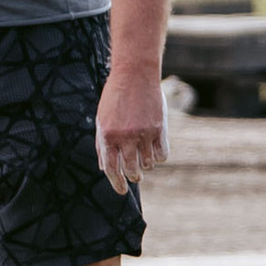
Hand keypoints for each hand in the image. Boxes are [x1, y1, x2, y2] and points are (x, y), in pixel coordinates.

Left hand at [94, 67, 170, 191]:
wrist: (135, 74)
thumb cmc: (115, 97)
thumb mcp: (102, 119)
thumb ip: (103, 144)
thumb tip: (105, 169)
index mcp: (107, 135)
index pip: (112, 169)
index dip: (117, 183)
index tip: (122, 191)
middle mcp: (125, 136)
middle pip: (131, 170)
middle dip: (133, 176)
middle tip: (135, 175)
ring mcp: (144, 133)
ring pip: (148, 164)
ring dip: (146, 165)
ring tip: (143, 156)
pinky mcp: (159, 129)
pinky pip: (162, 155)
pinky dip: (159, 157)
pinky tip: (154, 151)